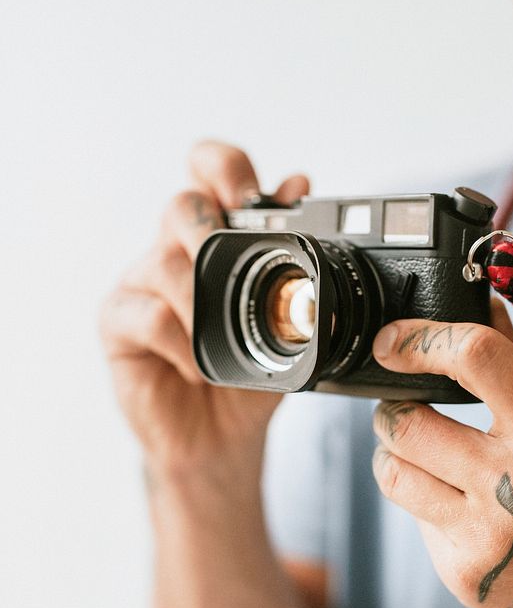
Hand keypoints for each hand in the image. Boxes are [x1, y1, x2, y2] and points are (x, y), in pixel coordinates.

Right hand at [100, 142, 308, 477]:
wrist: (220, 438)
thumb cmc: (247, 374)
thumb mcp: (283, 321)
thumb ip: (289, 258)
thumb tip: (299, 182)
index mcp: (216, 240)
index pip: (208, 174)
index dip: (224, 168)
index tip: (251, 196)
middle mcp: (174, 252)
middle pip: (182, 204)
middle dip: (214, 231)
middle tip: (237, 265)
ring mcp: (141, 284)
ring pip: (166, 263)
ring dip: (203, 305)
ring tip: (221, 343)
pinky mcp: (118, 323)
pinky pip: (150, 316)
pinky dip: (183, 343)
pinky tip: (197, 367)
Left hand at [371, 319, 512, 607]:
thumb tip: (480, 308)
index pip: (477, 359)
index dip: (423, 339)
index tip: (393, 341)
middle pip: (407, 422)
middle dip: (394, 406)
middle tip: (404, 405)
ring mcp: (484, 535)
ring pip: (393, 472)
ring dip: (394, 453)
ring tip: (416, 451)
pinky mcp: (463, 574)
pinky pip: (415, 520)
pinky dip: (426, 503)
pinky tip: (460, 508)